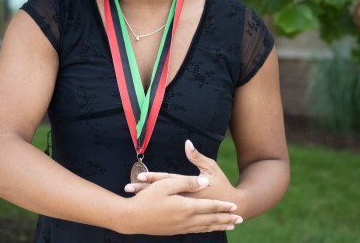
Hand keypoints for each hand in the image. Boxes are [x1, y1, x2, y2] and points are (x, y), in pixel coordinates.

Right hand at [118, 174, 242, 234]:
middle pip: (211, 220)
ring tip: (230, 226)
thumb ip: (187, 181)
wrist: (131, 218)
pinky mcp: (174, 231)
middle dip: (226, 219)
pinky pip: (195, 231)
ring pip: (204, 227)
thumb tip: (203, 181)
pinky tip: (208, 229)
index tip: (235, 206)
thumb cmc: (147, 199)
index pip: (210, 206)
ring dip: (218, 226)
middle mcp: (185, 220)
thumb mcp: (167, 184)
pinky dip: (205, 230)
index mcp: (186, 207)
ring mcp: (180, 227)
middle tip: (240, 219)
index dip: (223, 206)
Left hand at [124, 140, 239, 204]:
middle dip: (144, 191)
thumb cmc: (221, 184)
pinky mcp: (185, 216)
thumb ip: (197, 157)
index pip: (168, 181)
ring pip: (161, 204)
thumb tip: (187, 143)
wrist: (231, 209)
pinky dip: (155, 209)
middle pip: (161, 194)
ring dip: (146, 201)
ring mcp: (184, 209)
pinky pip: (167, 211)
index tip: (140, 176)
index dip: (154, 178)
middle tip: (128, 188)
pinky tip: (144, 208)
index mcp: (191, 187)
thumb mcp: (211, 168)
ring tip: (130, 200)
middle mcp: (185, 199)